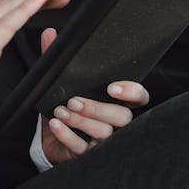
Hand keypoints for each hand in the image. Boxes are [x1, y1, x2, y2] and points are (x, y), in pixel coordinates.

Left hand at [38, 27, 149, 164]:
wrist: (52, 137)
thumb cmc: (66, 106)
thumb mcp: (62, 83)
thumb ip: (59, 60)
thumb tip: (49, 33)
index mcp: (117, 101)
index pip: (139, 97)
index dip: (131, 92)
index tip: (113, 87)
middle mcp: (116, 122)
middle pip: (121, 116)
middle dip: (98, 107)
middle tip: (74, 100)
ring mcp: (103, 141)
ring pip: (103, 133)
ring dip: (81, 121)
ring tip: (61, 110)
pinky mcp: (87, 155)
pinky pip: (81, 148)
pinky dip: (67, 135)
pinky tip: (55, 124)